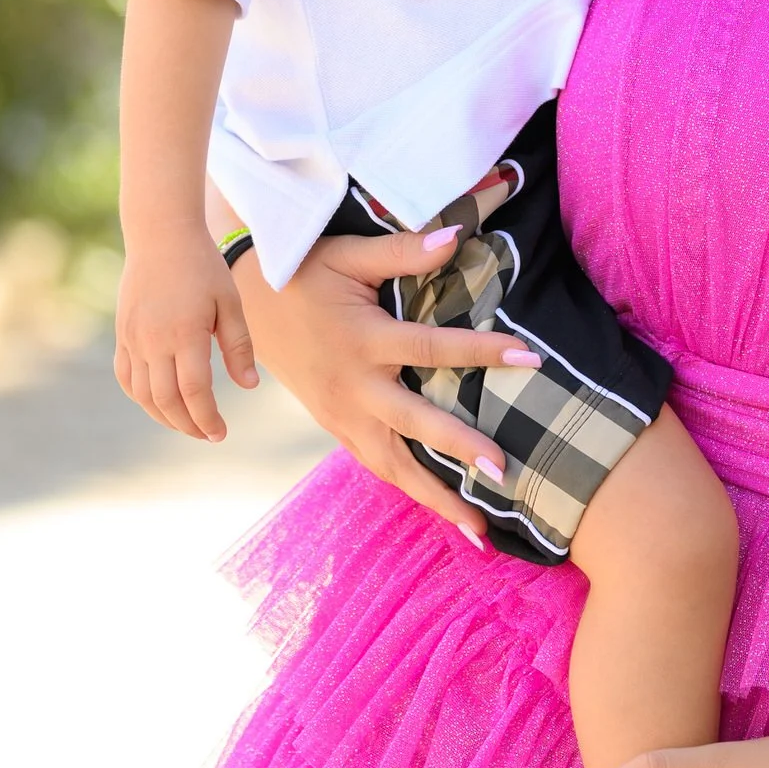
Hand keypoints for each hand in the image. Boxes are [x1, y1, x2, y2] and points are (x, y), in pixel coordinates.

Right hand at [114, 234, 256, 441]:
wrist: (161, 237)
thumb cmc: (204, 268)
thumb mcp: (230, 303)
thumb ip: (239, 346)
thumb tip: (248, 387)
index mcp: (185, 333)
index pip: (194, 392)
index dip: (207, 418)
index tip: (221, 433)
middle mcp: (153, 341)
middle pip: (167, 400)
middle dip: (189, 424)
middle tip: (209, 435)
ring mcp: (133, 339)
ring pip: (143, 395)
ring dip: (165, 416)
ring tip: (188, 424)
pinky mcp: (123, 334)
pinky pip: (126, 378)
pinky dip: (141, 398)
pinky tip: (159, 404)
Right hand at [229, 218, 533, 540]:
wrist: (239, 310)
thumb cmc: (299, 274)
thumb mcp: (346, 255)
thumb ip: (402, 252)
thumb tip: (454, 237)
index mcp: (363, 340)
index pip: (434, 348)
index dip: (482, 351)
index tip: (529, 357)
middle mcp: (353, 387)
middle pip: (414, 425)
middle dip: (459, 450)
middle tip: (503, 472)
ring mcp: (340, 415)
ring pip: (391, 464)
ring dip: (433, 497)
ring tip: (477, 530)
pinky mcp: (333, 428)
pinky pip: (374, 464)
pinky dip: (407, 488)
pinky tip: (440, 509)